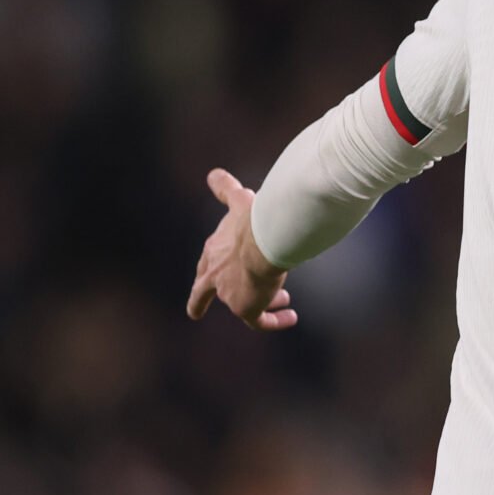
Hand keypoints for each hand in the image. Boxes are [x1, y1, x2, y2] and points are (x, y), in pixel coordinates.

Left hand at [186, 169, 296, 330]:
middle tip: (203, 312)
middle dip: (201, 302)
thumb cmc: (252, 221)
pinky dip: (274, 320)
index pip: (205, 264)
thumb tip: (214, 173)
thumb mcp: (239, 202)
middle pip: (202, 293)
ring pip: (240, 306)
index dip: (207, 270)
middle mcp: (215, 276)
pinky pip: (259, 321)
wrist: (263, 241)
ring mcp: (229, 295)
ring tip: (283, 298)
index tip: (208, 280)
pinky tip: (291, 316)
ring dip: (262, 303)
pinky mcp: (246, 309)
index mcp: (213, 252)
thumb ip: (226, 189)